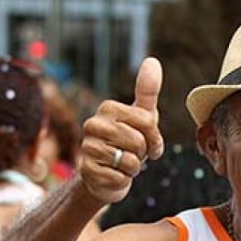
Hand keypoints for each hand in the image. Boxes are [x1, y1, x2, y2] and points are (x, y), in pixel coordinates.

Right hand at [78, 57, 164, 203]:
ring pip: (129, 161)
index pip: (147, 121)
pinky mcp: (86, 170)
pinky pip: (119, 177)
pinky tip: (114, 175)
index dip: (155, 138)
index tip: (149, 143)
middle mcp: (93, 124)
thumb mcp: (142, 117)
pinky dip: (122, 180)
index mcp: (108, 109)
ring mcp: (87, 147)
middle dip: (143, 153)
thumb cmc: (128, 143)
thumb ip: (147, 91)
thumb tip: (152, 61)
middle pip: (138, 141)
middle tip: (134, 154)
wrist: (108, 174)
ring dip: (133, 168)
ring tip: (123, 164)